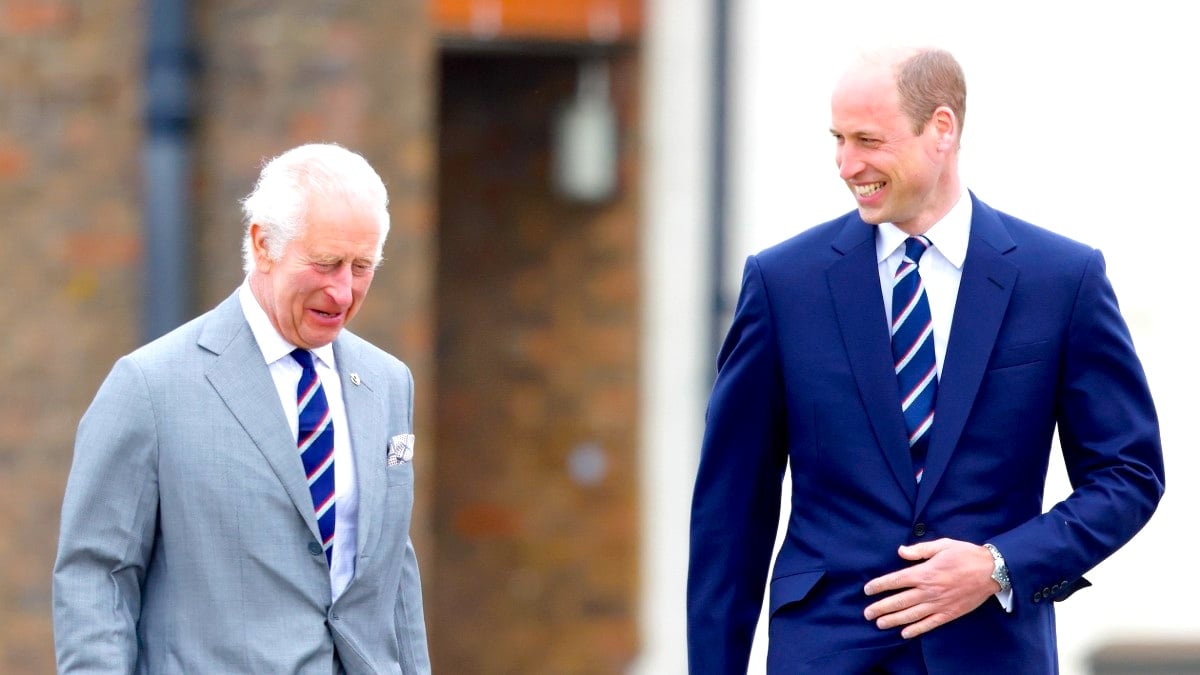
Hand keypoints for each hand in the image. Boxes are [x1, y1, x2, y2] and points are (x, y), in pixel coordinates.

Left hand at [862, 538, 997, 638]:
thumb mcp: (941, 545)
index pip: (895, 581)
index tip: (867, 590)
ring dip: (893, 620)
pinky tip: (905, 634)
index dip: (879, 586)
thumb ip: (919, 550)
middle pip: (899, 601)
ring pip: (911, 615)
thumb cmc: (965, 555)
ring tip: (879, 624)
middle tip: (867, 613)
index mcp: (924, 573)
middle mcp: (928, 590)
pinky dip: (916, 630)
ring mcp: (938, 604)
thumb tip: (900, 551)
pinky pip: (929, 624)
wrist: (991, 571)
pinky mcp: (949, 613)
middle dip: (880, 607)